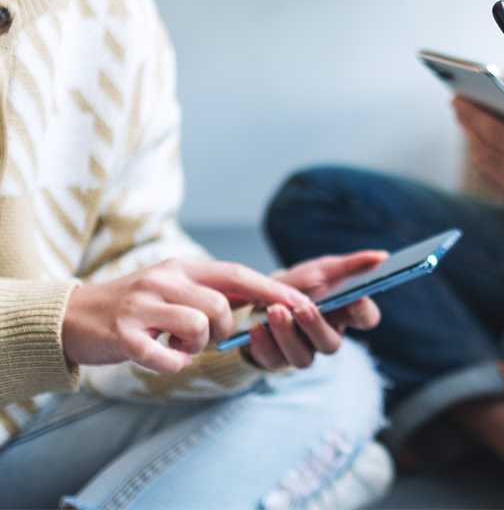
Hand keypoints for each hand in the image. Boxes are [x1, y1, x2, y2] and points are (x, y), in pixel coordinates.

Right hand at [63, 259, 312, 373]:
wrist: (71, 317)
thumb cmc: (134, 308)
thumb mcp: (175, 289)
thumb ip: (213, 291)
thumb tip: (264, 299)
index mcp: (183, 268)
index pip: (239, 275)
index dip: (273, 290)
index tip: (304, 304)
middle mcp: (166, 279)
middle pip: (223, 306)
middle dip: (224, 330)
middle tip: (202, 337)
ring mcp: (144, 304)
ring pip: (201, 326)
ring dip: (196, 346)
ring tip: (176, 345)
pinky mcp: (124, 333)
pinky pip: (167, 356)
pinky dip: (171, 365)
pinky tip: (161, 359)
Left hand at [245, 251, 386, 369]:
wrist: (261, 295)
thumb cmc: (300, 284)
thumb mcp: (323, 269)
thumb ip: (352, 265)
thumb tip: (383, 256)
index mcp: (345, 315)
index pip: (366, 319)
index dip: (364, 311)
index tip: (357, 296)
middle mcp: (326, 337)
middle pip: (331, 344)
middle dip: (316, 326)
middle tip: (303, 307)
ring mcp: (302, 352)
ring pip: (302, 358)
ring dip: (288, 335)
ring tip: (275, 312)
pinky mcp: (276, 360)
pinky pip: (272, 360)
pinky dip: (264, 344)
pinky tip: (257, 328)